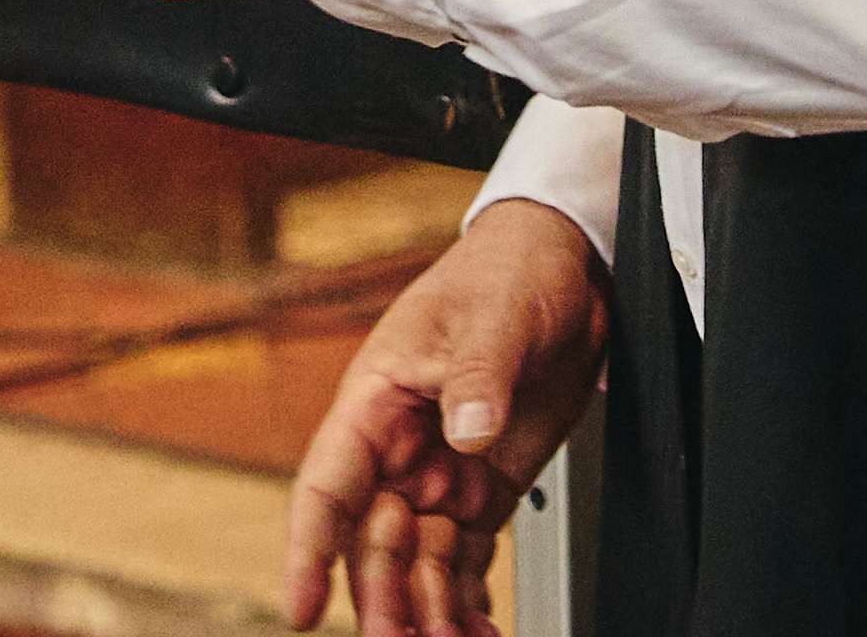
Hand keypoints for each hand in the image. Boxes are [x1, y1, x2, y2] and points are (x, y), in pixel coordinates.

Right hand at [284, 205, 607, 636]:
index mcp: (377, 398)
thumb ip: (479, 375)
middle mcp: (399, 445)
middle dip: (385, 601)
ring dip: (428, 613)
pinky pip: (466, 562)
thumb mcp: (494, 316)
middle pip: (374, 542)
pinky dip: (468, 604)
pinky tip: (477, 634)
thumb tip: (465, 431)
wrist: (564, 267)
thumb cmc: (506, 270)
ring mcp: (440, 471)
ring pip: (418, 564)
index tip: (303, 608)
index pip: (329, 485)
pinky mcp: (482, 488)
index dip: (308, 549)